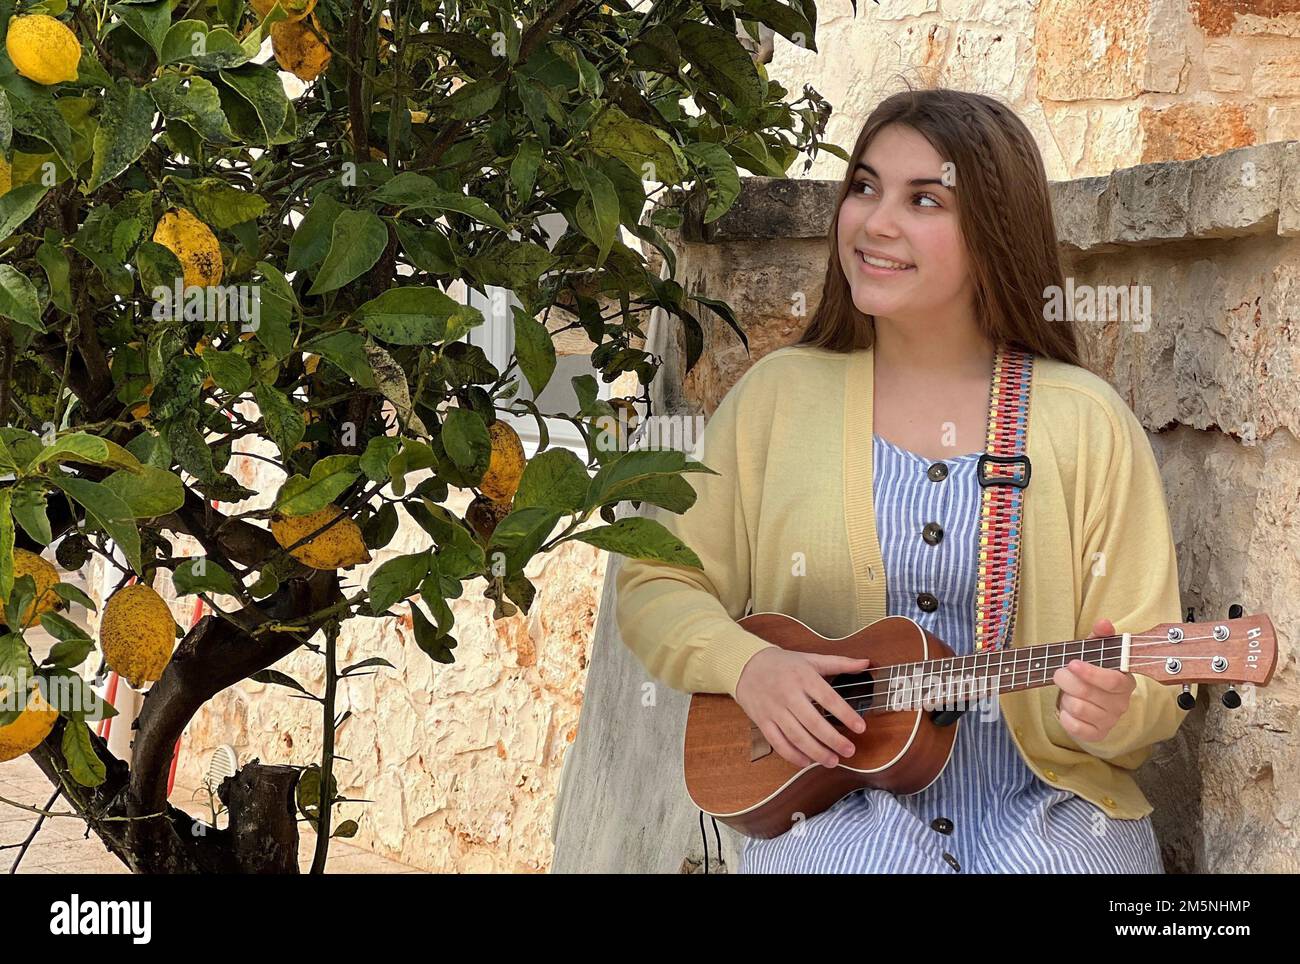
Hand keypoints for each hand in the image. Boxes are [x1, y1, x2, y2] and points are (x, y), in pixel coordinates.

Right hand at [735, 647, 870, 768]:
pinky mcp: (762, 721)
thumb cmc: (783, 663)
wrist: (745, 664)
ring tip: (832, 761)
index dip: (846, 715)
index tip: (861, 727)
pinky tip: (806, 761)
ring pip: (796, 736)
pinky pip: (778, 742)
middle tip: (850, 751)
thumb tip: (866, 663)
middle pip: (813, 722)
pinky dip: (792, 755)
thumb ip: (839, 663)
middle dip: (834, 740)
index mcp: (803, 677)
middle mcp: (789, 694)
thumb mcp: (810, 659)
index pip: (828, 698)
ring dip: (816, 752)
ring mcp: (774, 709)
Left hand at [1051, 617, 1135, 742]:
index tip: (1072, 663)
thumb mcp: (1097, 651)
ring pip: (1078, 708)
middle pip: (1088, 693)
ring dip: (1066, 697)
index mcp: (1125, 682)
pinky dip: (1064, 715)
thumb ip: (1101, 636)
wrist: (1092, 700)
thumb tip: (1104, 623)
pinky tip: (1067, 708)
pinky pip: (1073, 726)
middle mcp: (1121, 703)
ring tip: (1068, 691)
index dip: (1091, 673)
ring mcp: (1110, 720)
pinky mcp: (1096, 734)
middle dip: (1067, 681)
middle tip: (1060, 673)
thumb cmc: (1094, 672)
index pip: (1112, 681)